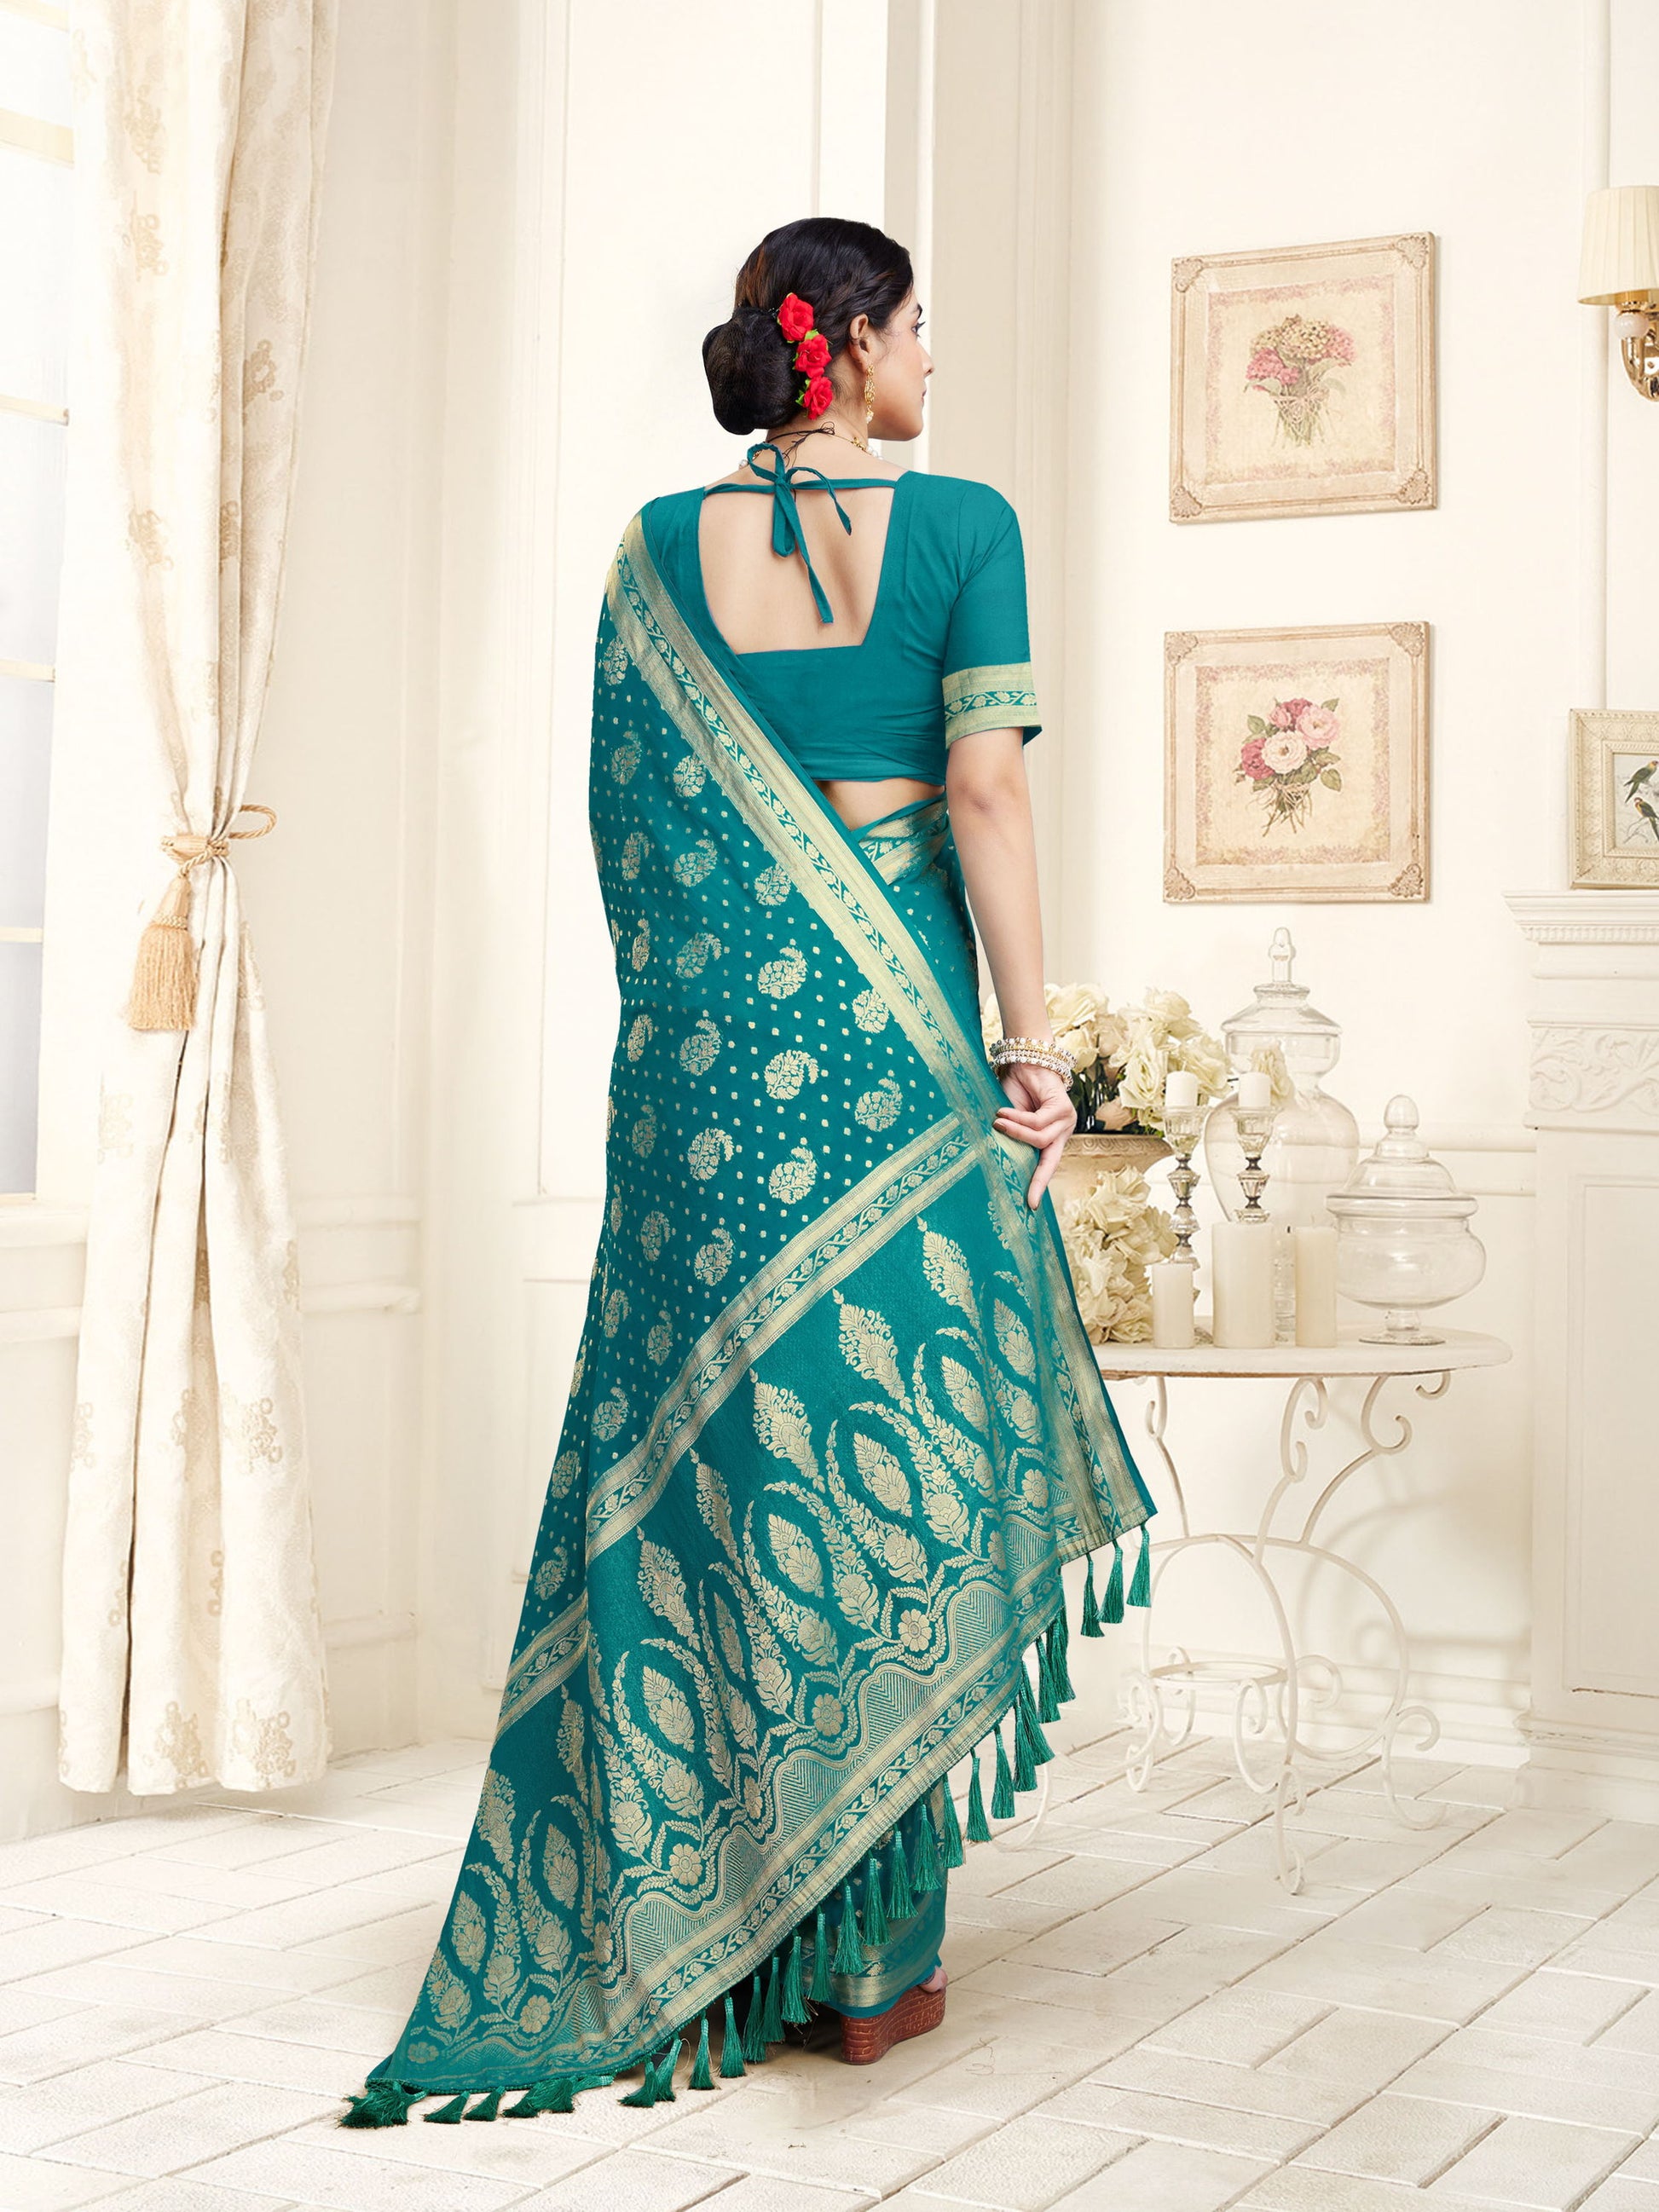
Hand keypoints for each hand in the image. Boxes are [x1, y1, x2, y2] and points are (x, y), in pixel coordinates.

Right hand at [992, 1059, 1075, 1207]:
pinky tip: (1002, 1113)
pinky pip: (1038, 1122)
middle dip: (1036, 1179)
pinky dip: (1018, 1119)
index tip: (1030, 1207)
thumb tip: (998, 1160)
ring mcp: (1066, 1120)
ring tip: (996, 1122)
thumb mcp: (1011, 1119)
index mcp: (1051, 1138)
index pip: (1046, 1166)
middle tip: (1023, 1194)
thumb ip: (1013, 1137)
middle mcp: (1062, 1132)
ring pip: (1040, 1139)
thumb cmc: (1016, 1090)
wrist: (1024, 1061)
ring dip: (1016, 1132)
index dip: (1038, 1185)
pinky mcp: (1064, 1108)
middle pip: (1050, 1161)